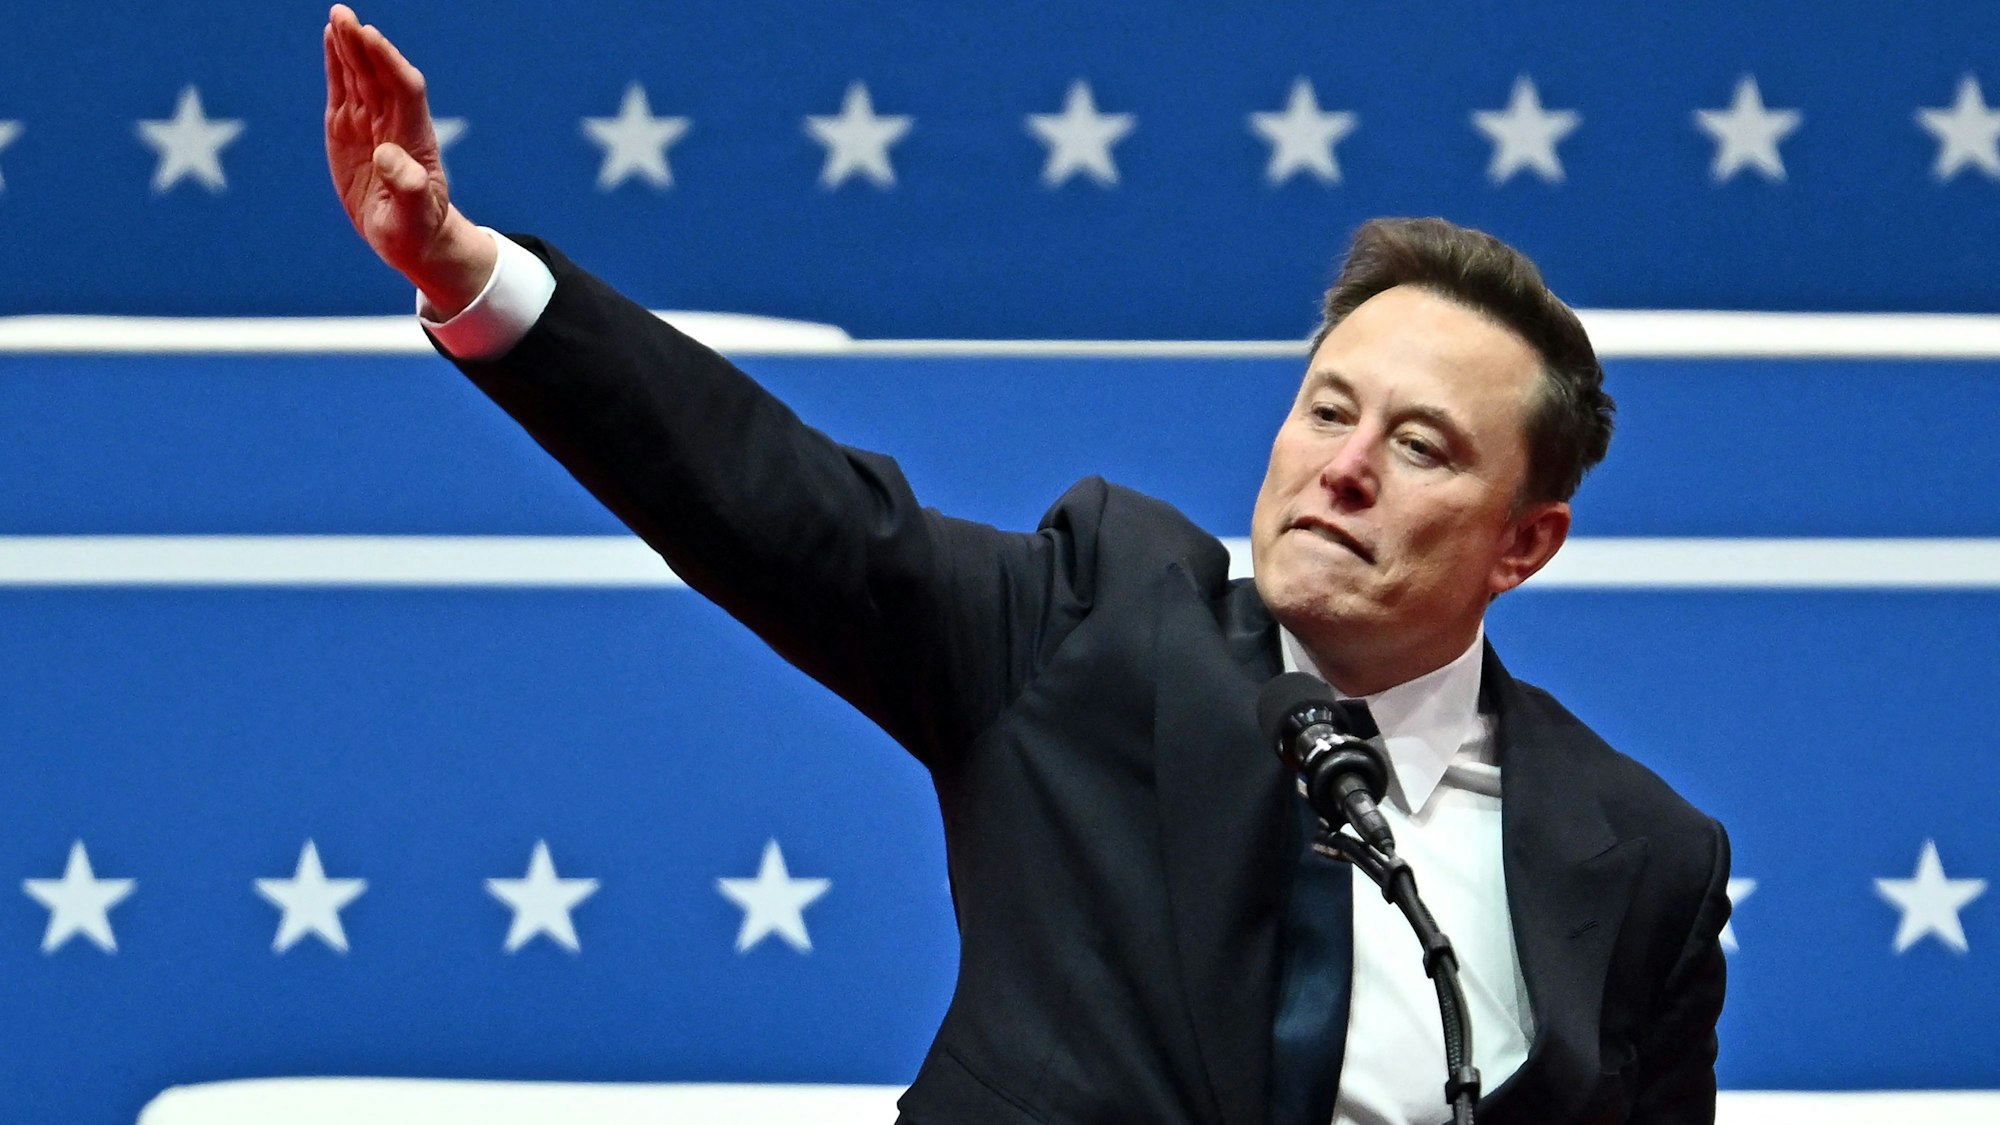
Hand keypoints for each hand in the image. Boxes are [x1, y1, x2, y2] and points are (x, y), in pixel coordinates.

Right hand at [324, 4, 493, 315]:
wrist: (409, 237)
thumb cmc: (416, 229)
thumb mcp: (413, 217)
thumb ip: (406, 186)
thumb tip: (388, 154)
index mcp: (414, 141)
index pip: (404, 91)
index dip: (389, 63)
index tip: (372, 38)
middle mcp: (393, 125)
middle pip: (379, 76)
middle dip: (363, 46)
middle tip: (344, 16)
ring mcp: (370, 124)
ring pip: (360, 77)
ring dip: (349, 46)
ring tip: (338, 17)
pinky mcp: (349, 129)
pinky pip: (343, 89)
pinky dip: (337, 64)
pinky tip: (331, 38)